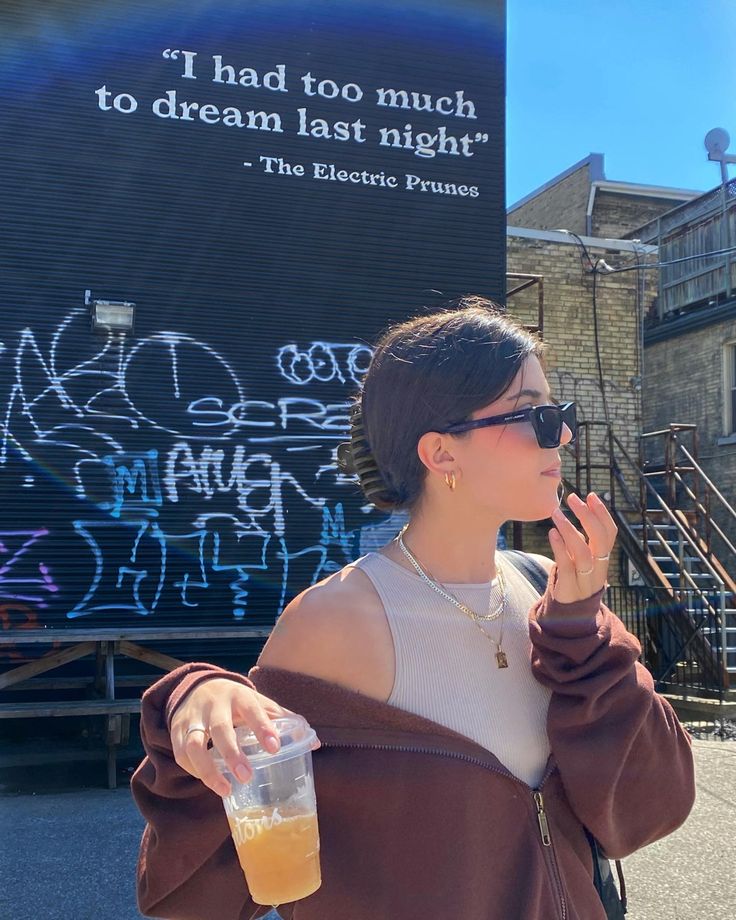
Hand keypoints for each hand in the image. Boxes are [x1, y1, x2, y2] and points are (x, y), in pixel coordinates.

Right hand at [170, 677, 321, 796]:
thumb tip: (316, 743)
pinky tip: (211, 782)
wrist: (197, 687)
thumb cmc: (237, 702)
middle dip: (232, 754)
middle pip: (220, 728)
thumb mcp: (259, 703)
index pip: (253, 709)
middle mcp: (215, 705)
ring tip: (226, 789)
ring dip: (208, 769)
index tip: (275, 748)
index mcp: (240, 696)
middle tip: (247, 776)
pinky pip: (182, 754)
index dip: (263, 728)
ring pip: (194, 744)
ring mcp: (193, 718)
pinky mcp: (178, 732)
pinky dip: (195, 771)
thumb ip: (283, 721)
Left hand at [547, 492, 616, 603]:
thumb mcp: (581, 559)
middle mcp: (598, 569)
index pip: (609, 533)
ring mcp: (584, 580)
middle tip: (572, 498)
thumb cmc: (574, 579)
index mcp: (603, 559)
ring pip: (582, 553)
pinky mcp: (568, 589)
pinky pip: (566, 567)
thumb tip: (581, 510)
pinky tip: (551, 533)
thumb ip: (581, 540)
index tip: (591, 495)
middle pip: (600, 540)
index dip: (602, 514)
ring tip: (556, 513)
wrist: (570, 616)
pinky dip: (559, 548)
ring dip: (569, 530)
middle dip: (588, 516)